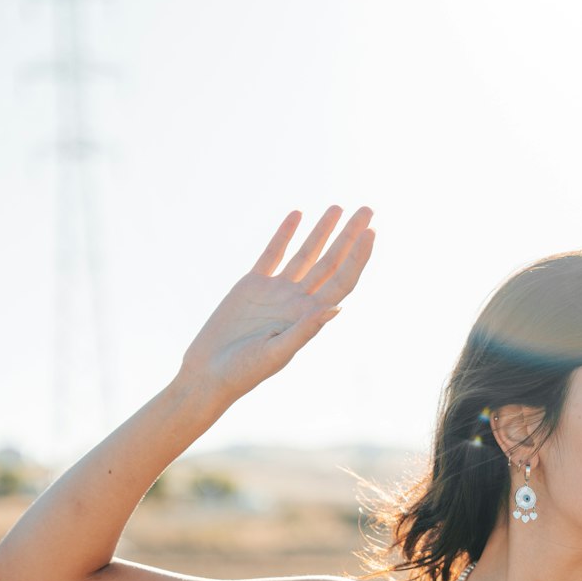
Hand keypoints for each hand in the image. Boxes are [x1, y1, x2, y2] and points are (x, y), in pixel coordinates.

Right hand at [178, 204, 374, 400]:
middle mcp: (298, 302)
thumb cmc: (244, 372)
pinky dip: (284, 234)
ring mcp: (277, 292)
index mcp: (309, 317)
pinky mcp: (252, 285)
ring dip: (322, 231)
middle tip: (367, 210)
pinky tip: (298, 215)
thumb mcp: (276, 353)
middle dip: (349, 236)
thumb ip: (304, 331)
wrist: (210, 373)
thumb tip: (336, 308)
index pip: (342, 281)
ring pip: (306, 254)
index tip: (371, 233)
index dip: (358, 258)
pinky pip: (273, 253)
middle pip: (331, 262)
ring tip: (337, 207)